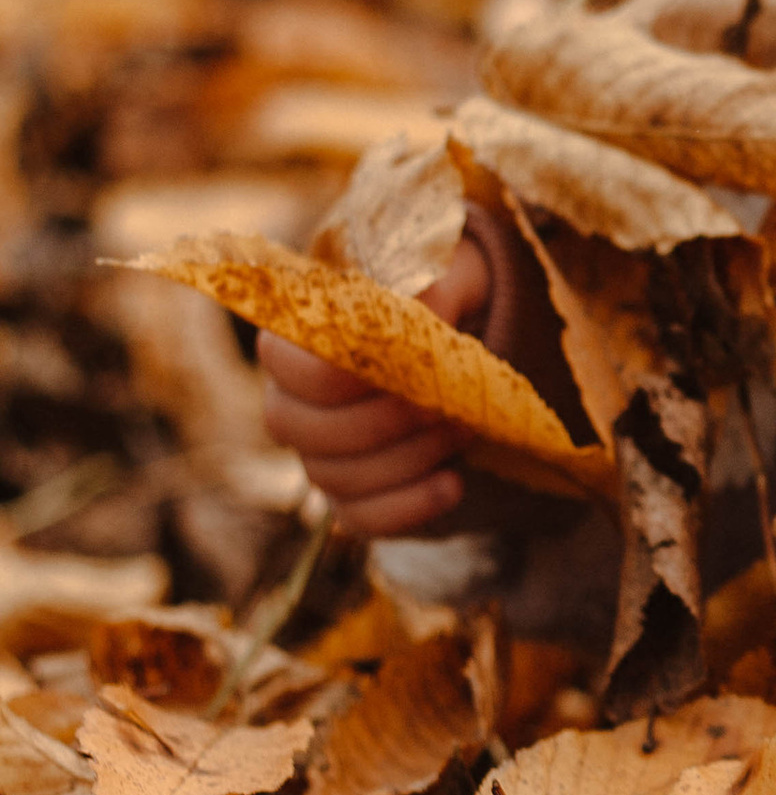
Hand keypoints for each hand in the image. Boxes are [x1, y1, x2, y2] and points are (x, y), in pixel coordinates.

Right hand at [257, 237, 486, 537]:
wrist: (468, 344)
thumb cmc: (442, 298)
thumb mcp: (446, 275)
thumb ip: (430, 286)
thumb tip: (425, 305)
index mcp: (294, 339)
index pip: (288, 365)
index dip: (341, 373)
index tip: (403, 364)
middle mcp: (290, 403)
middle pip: (307, 429)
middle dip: (383, 420)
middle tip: (447, 403)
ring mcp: (318, 456)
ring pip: (337, 477)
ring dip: (407, 458)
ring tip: (465, 429)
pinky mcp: (353, 497)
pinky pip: (362, 519)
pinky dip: (409, 507)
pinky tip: (453, 484)